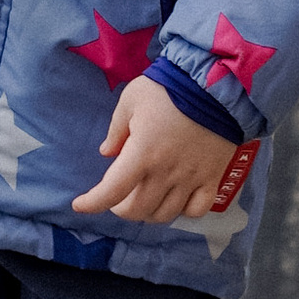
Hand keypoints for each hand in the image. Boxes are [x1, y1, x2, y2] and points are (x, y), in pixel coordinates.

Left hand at [72, 74, 238, 223]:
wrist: (217, 85)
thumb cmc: (169, 89)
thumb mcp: (132, 99)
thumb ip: (116, 129)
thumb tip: (107, 153)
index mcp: (142, 153)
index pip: (112, 191)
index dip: (93, 203)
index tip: (81, 205)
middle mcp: (166, 172)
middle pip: (138, 210)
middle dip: (121, 208)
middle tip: (119, 196)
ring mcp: (191, 178)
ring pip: (165, 214)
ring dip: (149, 211)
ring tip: (146, 198)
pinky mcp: (213, 178)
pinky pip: (197, 210)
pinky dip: (183, 211)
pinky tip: (177, 199)